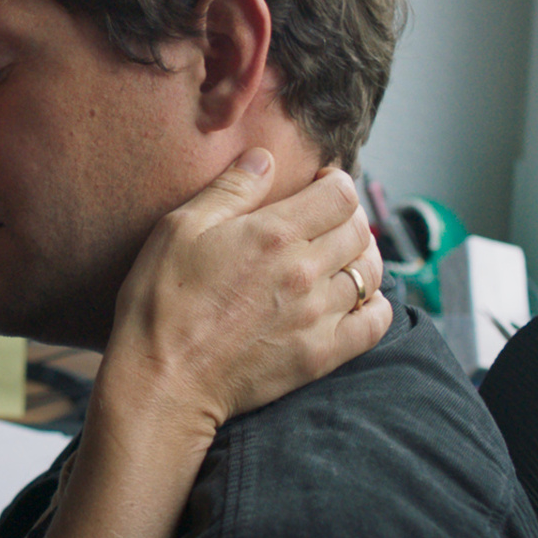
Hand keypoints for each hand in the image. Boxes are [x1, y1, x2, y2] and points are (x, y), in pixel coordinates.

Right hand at [99, 148, 389, 434]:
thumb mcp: (179, 229)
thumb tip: (265, 158)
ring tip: (340, 254)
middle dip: (347, 216)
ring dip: (362, 256)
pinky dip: (376, 304)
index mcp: (274, 234)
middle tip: (325, 218)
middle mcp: (305, 272)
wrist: (162, 379)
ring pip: (370, 273)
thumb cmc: (161, 301)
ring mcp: (318, 316)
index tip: (319, 184)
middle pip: (358, 230)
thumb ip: (229, 190)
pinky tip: (356, 298)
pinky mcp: (321, 355)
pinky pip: (375, 323)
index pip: (341, 194)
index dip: (336, 181)